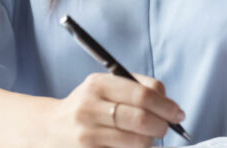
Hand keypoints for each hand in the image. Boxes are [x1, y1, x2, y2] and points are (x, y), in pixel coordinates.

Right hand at [42, 72, 185, 147]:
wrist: (49, 130)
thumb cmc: (86, 108)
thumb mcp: (104, 88)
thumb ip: (136, 88)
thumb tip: (169, 103)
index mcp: (97, 85)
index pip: (143, 95)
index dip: (167, 106)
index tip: (178, 113)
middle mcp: (89, 109)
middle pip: (142, 120)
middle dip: (162, 126)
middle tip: (165, 128)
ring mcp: (86, 136)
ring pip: (138, 143)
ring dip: (149, 142)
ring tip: (145, 138)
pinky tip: (130, 147)